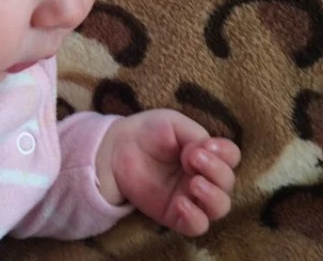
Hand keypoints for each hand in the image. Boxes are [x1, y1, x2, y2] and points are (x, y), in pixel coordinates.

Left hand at [95, 109, 240, 236]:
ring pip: (219, 208)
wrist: (118, 148)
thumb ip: (195, 134)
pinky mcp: (176, 215)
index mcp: (207, 153)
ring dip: (213, 196)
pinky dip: (195, 217)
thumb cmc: (148, 132)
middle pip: (228, 183)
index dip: (225, 153)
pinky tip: (181, 202)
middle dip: (216, 171)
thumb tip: (207, 152)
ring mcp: (191, 197)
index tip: (206, 146)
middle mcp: (204, 176)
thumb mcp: (172, 123)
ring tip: (194, 183)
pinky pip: (197, 226)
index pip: (231, 157)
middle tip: (192, 158)